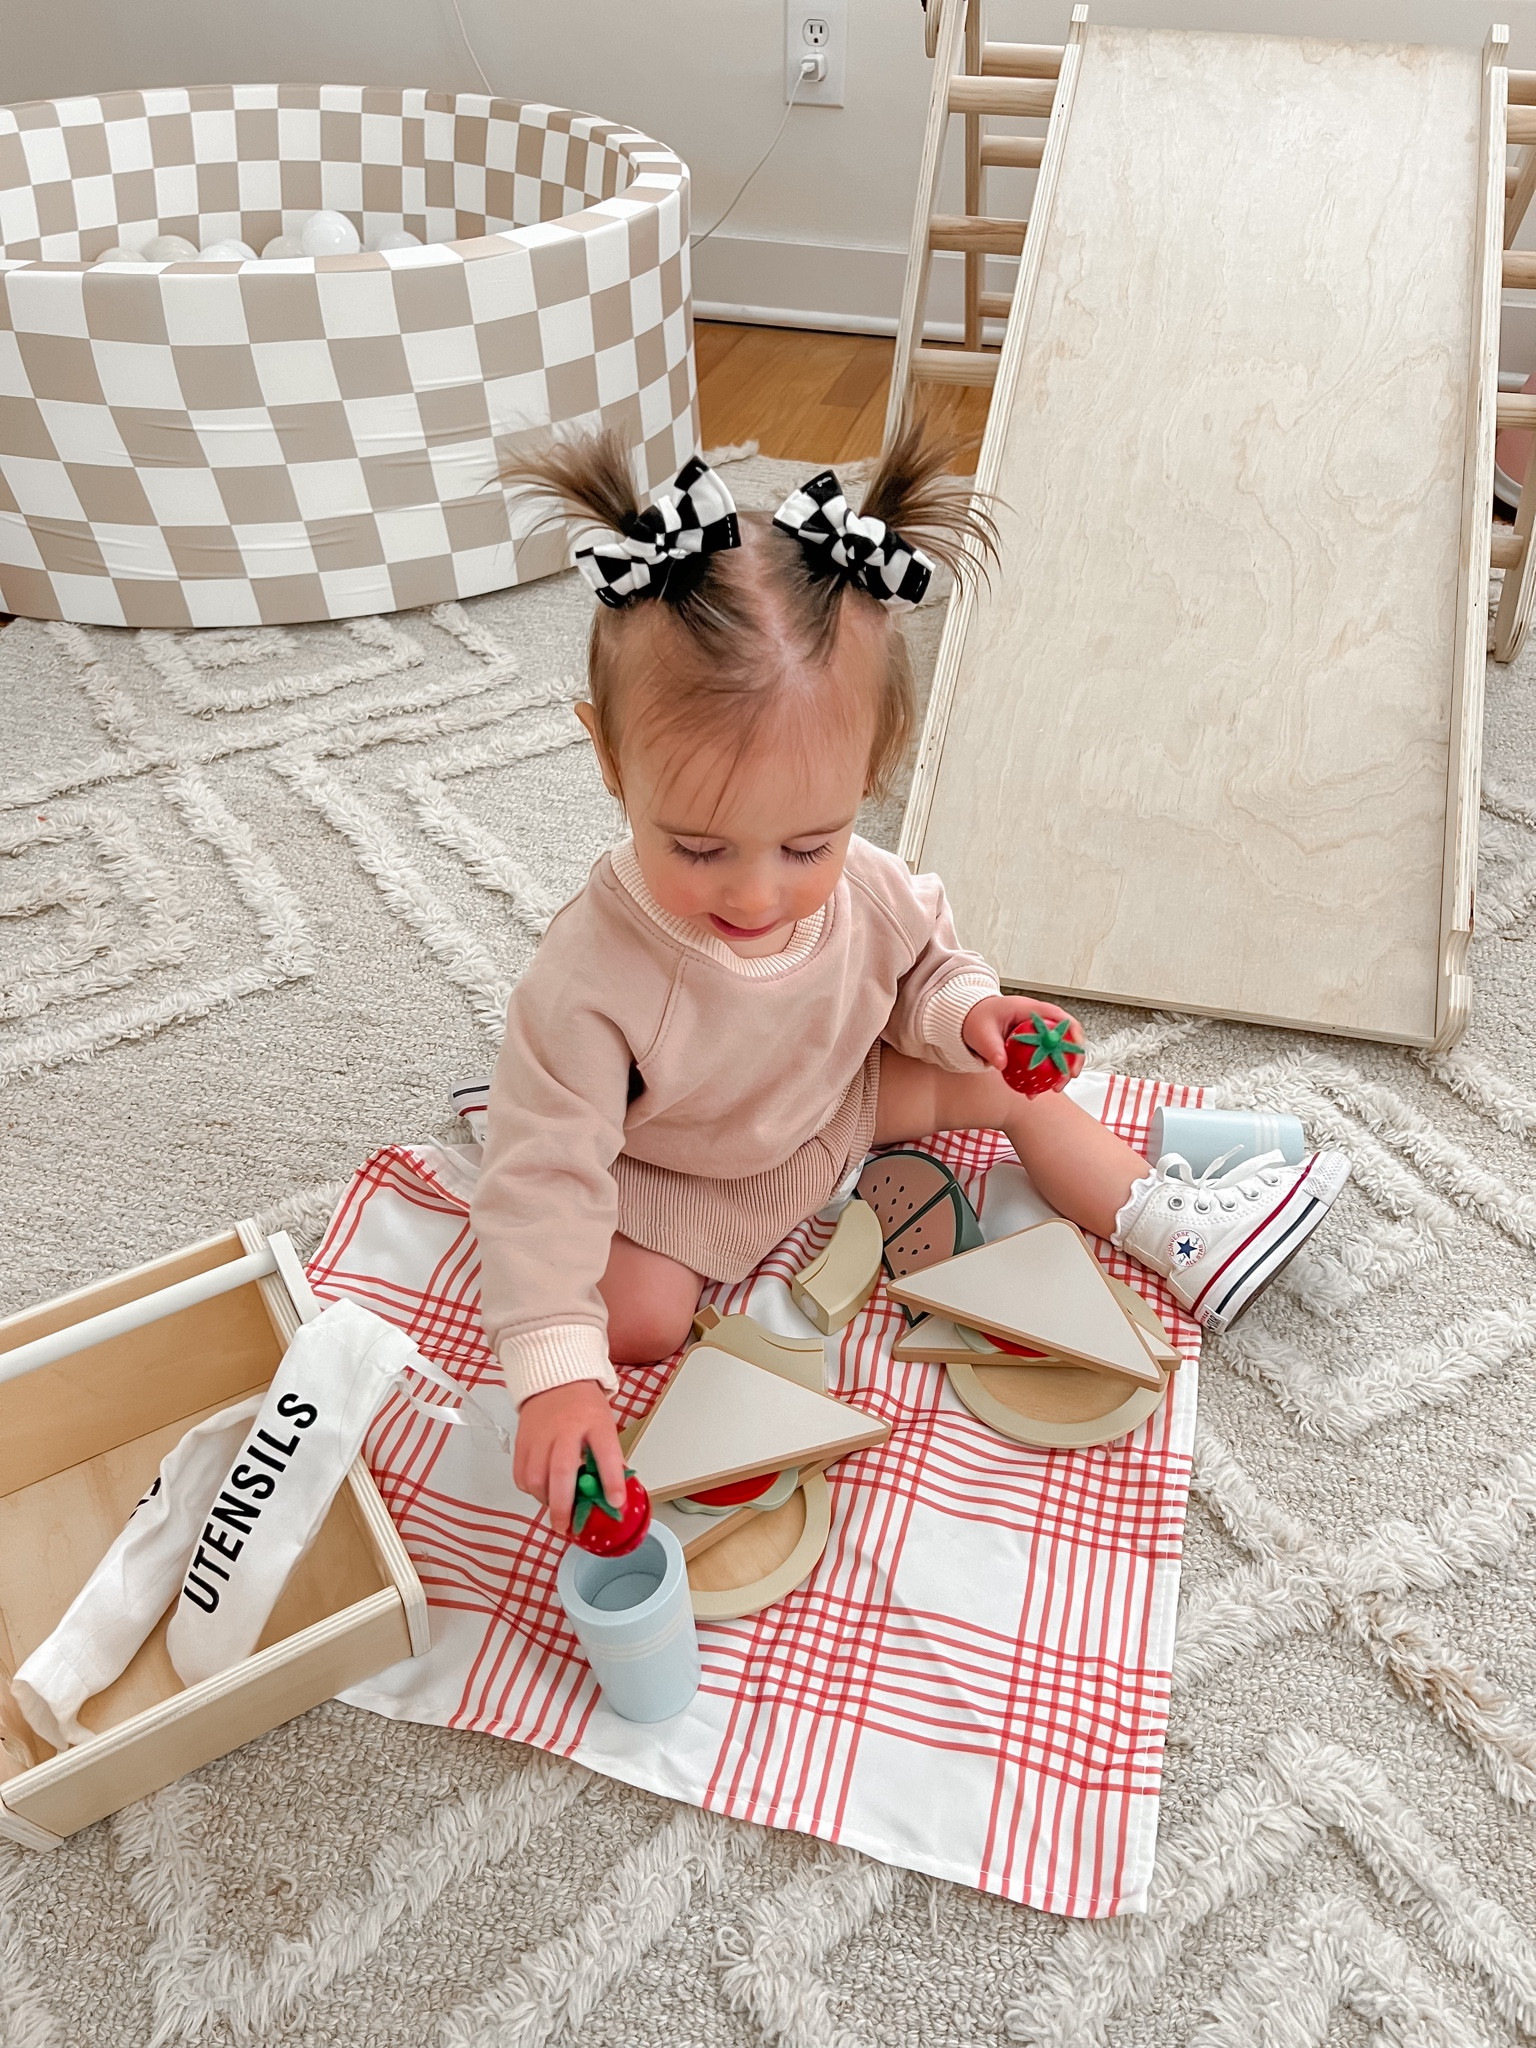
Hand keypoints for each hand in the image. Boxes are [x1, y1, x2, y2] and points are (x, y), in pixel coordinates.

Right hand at [513, 1380, 625, 1534]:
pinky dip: (530, 1489)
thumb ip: (608, 1459)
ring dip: (545, 1500)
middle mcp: (565, 1429)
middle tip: (566, 1527)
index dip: (612, 1481)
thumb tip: (613, 1495)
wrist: (555, 1379)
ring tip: (554, 1507)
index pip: (606, 1452)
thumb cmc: (583, 1407)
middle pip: (562, 1471)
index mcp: (594, 1423)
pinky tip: (540, 1490)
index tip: (616, 1503)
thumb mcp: (605, 1426)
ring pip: (536, 1477)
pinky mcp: (522, 1440)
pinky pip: (520, 1473)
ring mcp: (540, 1434)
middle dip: (564, 1505)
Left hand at [962, 995, 1083, 1087]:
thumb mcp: (981, 1031)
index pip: (1060, 1017)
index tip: (1073, 1053)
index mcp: (1029, 1009)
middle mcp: (1038, 1021)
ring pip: (1058, 1051)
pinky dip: (1043, 1076)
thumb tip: (1002, 1063)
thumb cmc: (977, 1018)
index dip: (1072, 1034)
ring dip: (1060, 1070)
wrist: (970, 1021)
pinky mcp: (1032, 1047)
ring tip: (1055, 1088)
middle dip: (1072, 1057)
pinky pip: (1044, 1061)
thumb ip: (992, 1047)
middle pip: (1065, 1036)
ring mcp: (1037, 1034)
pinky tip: (1036, 1090)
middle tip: (1069, 1076)